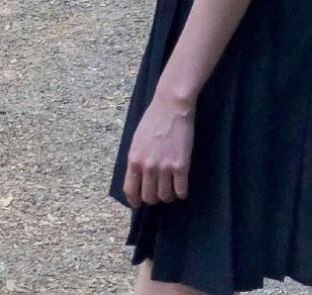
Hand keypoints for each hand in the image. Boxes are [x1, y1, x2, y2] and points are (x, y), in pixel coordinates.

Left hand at [123, 91, 194, 206]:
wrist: (171, 108)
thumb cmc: (152, 120)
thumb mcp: (136, 140)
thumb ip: (136, 159)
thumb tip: (138, 178)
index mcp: (133, 159)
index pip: (130, 190)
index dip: (134, 201)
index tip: (138, 204)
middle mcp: (147, 166)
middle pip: (149, 197)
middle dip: (153, 198)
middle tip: (158, 191)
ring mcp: (164, 168)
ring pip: (165, 197)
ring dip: (168, 195)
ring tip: (170, 187)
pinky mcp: (181, 166)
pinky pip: (181, 191)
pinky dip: (181, 192)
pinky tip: (181, 185)